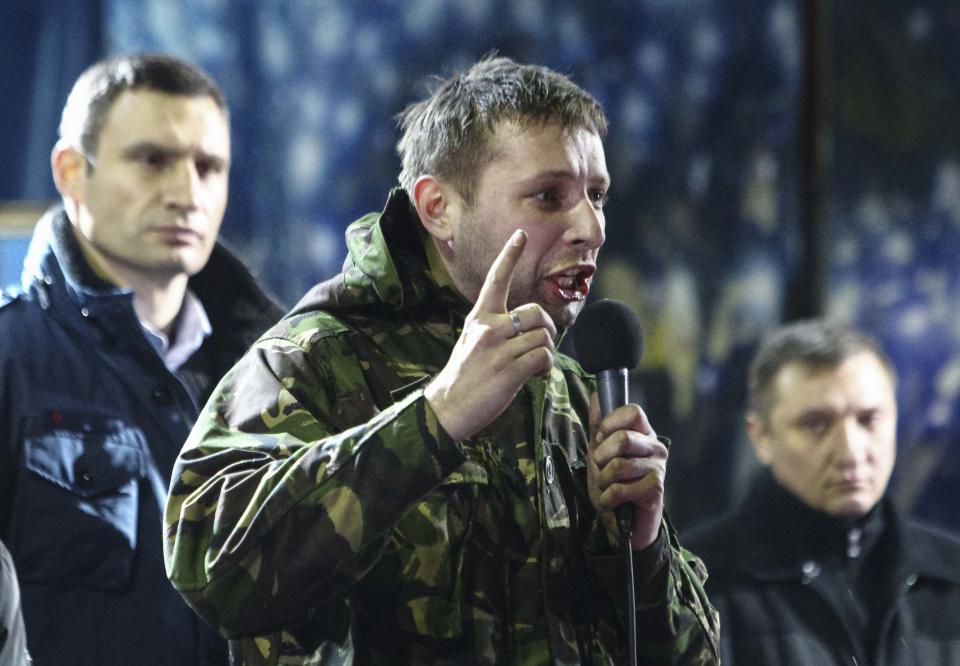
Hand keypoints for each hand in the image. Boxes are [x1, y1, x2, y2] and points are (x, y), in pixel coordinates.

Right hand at [425, 230, 556, 440]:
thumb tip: (529, 329)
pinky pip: (544, 358)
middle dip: (548, 329)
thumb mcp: (473, 342)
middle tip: (541, 345)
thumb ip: (496, 329)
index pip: (496, 280)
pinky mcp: (509, 370)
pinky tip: (535, 376)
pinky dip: (546, 368)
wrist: (447, 407)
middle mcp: (489, 328)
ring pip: (544, 338)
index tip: (519, 235)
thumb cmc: (464, 376)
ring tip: (533, 367)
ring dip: (546, 353)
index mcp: (479, 317)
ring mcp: (499, 349)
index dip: (509, 255)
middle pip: (537, 313)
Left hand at [587, 393, 666, 549]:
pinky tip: (612, 502)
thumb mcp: (599, 452)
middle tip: (601, 469)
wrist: (623, 523)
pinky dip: (608, 498)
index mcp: (644, 433)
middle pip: (623, 438)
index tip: (600, 439)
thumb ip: (599, 425)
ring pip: (618, 466)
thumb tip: (596, 395)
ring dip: (603, 481)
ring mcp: (658, 468)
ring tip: (607, 488)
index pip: (633, 411)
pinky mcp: (656, 490)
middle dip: (601, 457)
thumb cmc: (613, 484)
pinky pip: (621, 489)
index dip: (611, 423)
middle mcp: (655, 447)